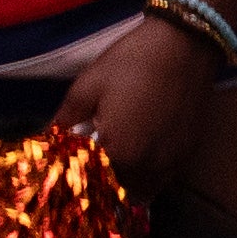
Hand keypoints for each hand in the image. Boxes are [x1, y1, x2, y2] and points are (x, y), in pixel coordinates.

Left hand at [55, 15, 217, 188]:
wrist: (187, 43)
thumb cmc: (132, 62)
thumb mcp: (87, 87)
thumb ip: (64, 121)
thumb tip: (45, 141)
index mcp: (120, 152)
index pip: (89, 184)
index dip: (73, 180)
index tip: (62, 174)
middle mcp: (149, 165)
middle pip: (118, 194)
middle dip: (100, 187)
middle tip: (86, 171)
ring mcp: (173, 160)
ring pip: (144, 192)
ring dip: (126, 186)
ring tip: (112, 169)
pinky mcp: (190, 150)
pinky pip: (164, 178)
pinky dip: (148, 177)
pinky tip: (139, 158)